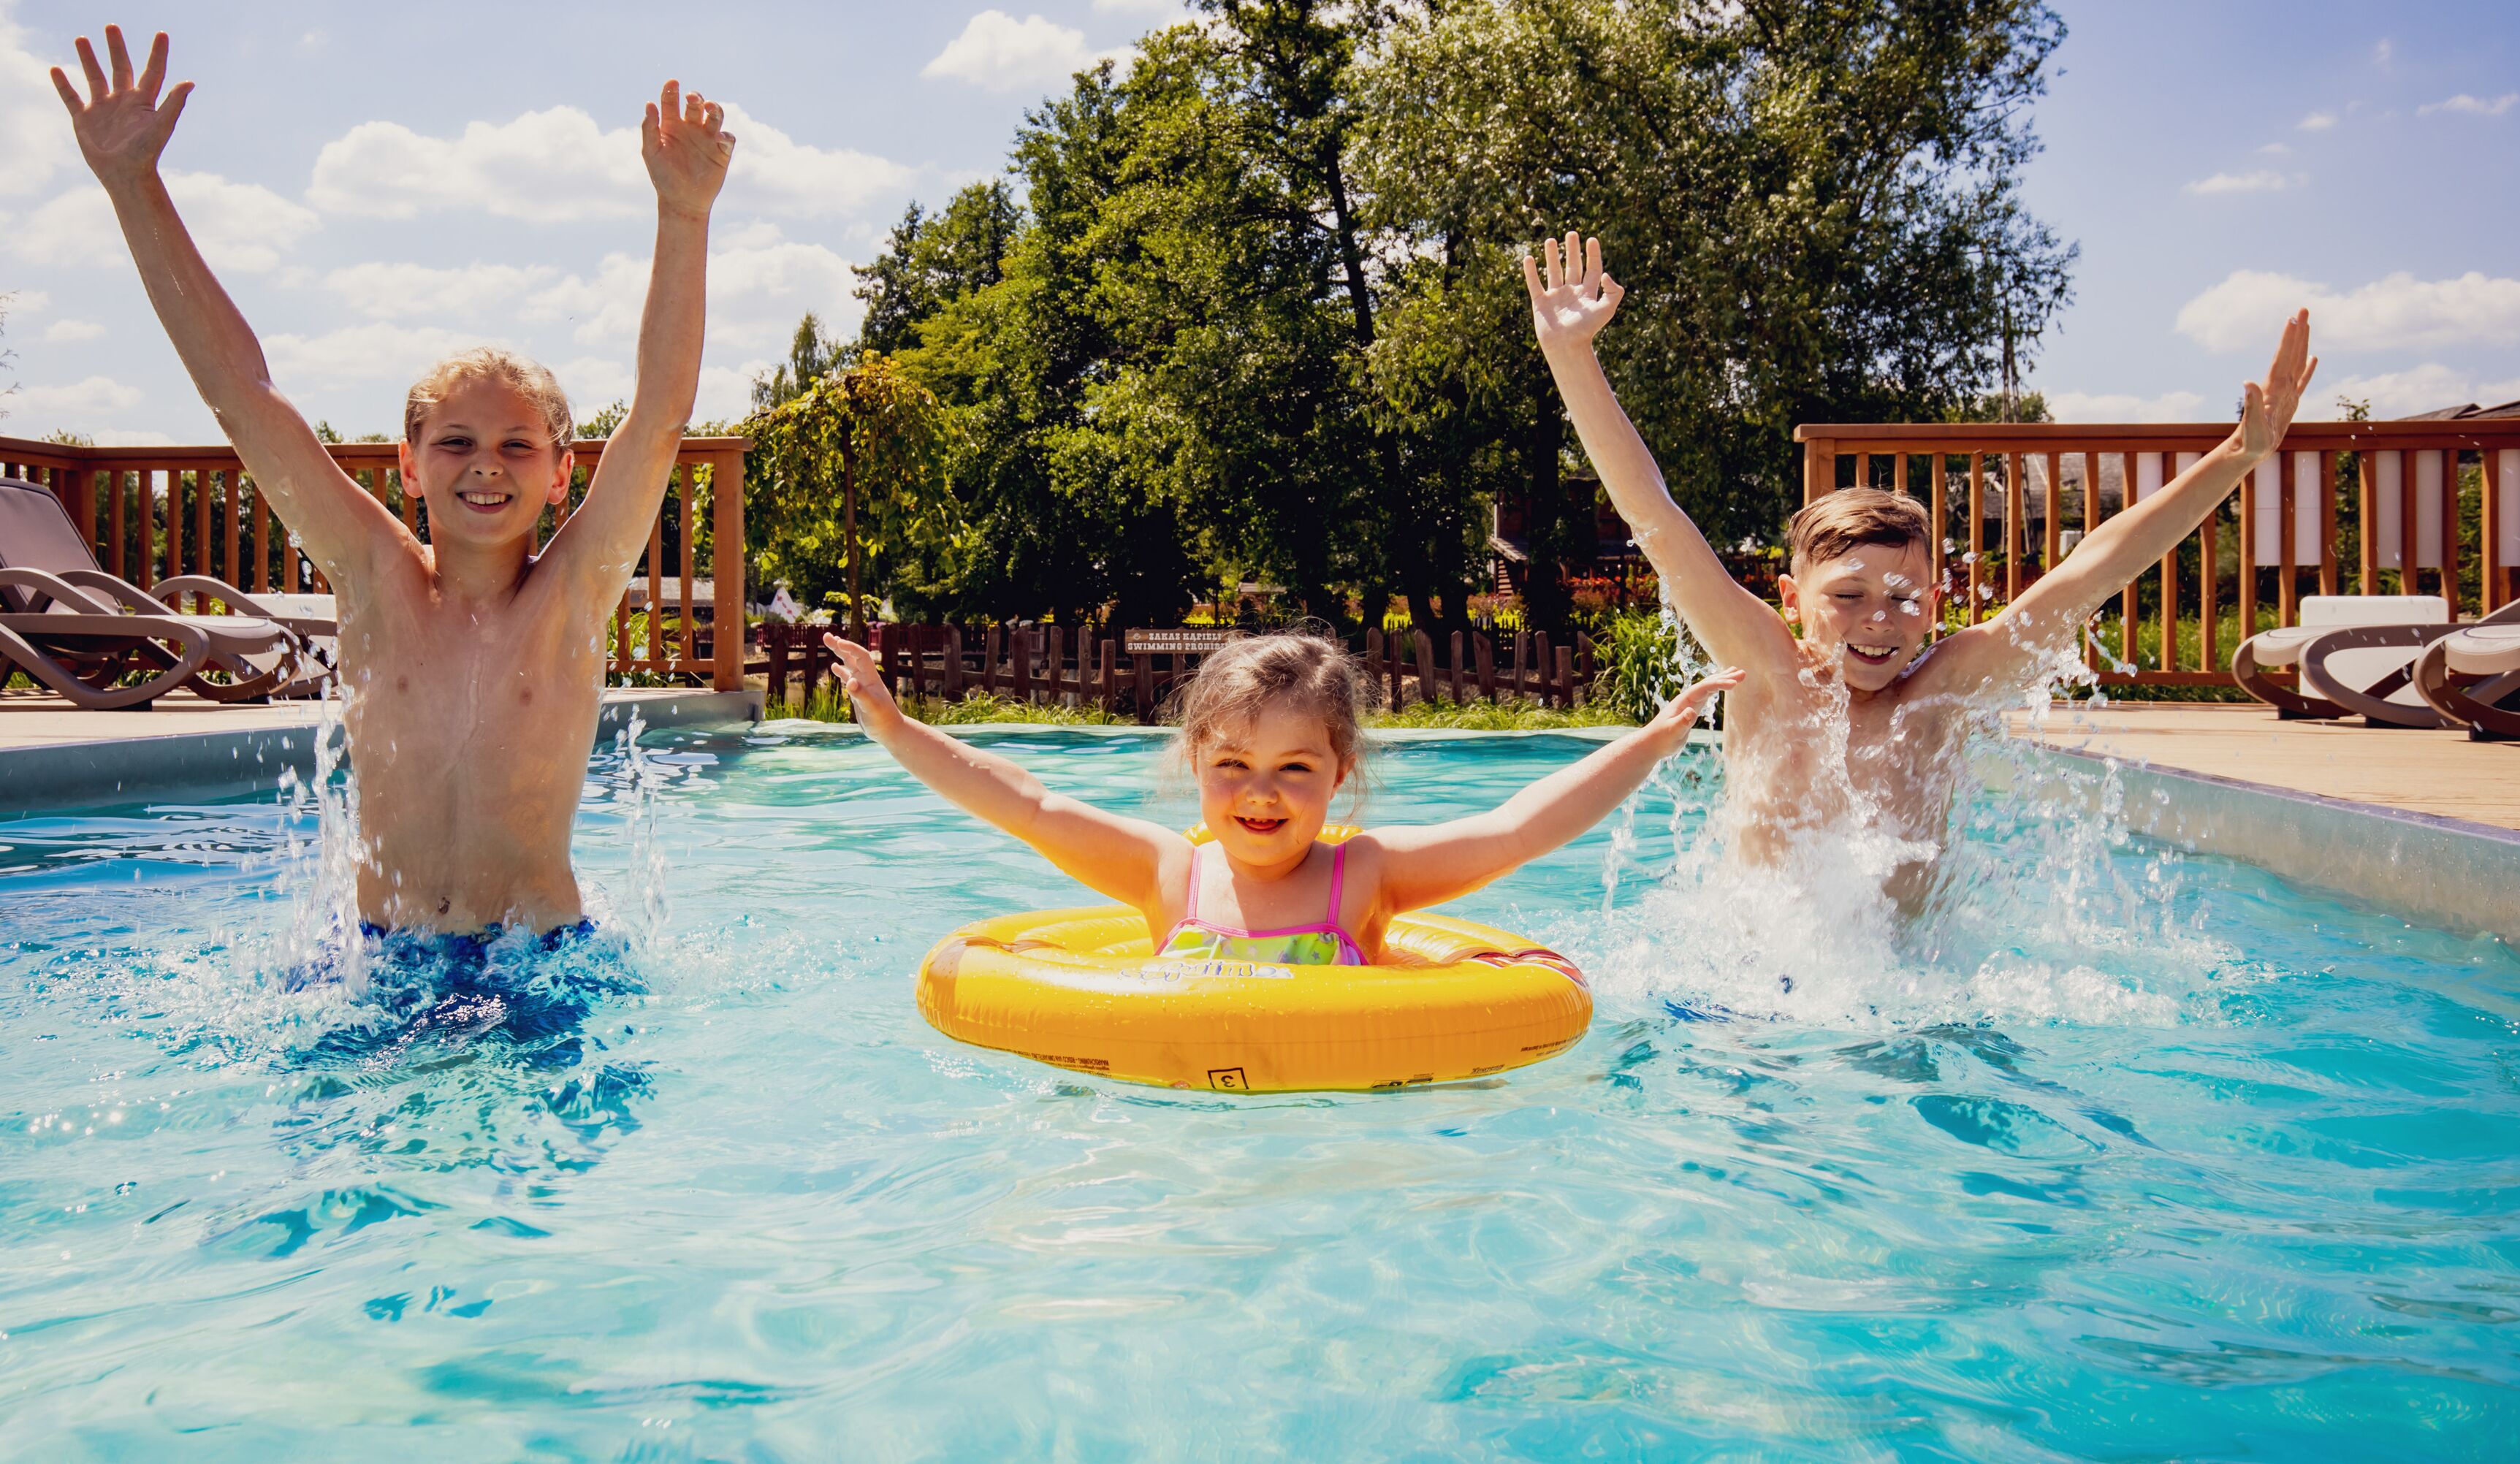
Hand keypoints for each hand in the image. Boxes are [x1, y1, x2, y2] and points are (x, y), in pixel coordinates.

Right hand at [51, 26, 190, 186]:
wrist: (125, 175)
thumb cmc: (146, 153)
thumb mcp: (161, 125)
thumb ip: (174, 103)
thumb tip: (190, 82)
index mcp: (143, 101)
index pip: (153, 71)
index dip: (158, 53)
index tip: (162, 34)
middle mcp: (123, 101)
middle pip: (120, 67)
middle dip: (116, 47)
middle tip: (111, 26)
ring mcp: (103, 109)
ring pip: (94, 77)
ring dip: (88, 58)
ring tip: (81, 39)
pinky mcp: (84, 119)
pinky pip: (71, 97)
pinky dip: (63, 84)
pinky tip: (56, 69)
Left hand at [643, 80, 733, 218]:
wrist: (682, 202)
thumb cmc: (663, 177)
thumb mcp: (651, 152)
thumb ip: (649, 128)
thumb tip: (649, 104)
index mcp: (671, 125)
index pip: (672, 101)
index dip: (672, 90)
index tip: (673, 82)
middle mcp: (691, 128)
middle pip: (696, 104)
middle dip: (696, 97)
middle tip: (693, 98)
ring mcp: (707, 139)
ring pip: (715, 116)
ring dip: (715, 109)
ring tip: (710, 108)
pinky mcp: (722, 153)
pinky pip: (728, 138)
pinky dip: (726, 136)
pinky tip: (719, 139)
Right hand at [823, 633, 901, 732]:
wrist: (889, 730)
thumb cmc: (882, 720)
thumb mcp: (871, 707)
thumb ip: (861, 694)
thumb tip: (851, 682)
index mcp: (871, 678)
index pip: (861, 657)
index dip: (850, 648)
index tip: (838, 641)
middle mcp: (866, 679)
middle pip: (853, 657)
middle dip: (841, 646)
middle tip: (827, 635)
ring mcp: (862, 685)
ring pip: (849, 664)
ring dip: (840, 654)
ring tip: (830, 642)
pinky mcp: (858, 694)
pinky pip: (848, 677)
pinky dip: (841, 671)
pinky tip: (833, 666)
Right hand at [1522, 231, 1624, 355]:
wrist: (1567, 346)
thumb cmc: (1587, 330)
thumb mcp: (1607, 310)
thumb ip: (1612, 291)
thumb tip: (1605, 273)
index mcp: (1588, 293)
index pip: (1592, 269)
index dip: (1593, 254)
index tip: (1592, 240)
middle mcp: (1572, 292)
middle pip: (1573, 266)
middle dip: (1572, 250)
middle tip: (1572, 234)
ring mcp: (1556, 297)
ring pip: (1554, 271)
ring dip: (1552, 256)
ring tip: (1550, 240)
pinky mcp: (1541, 303)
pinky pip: (1535, 284)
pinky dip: (1531, 272)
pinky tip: (1528, 259)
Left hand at [1644, 665, 1746, 747]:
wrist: (1651, 744)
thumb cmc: (1661, 739)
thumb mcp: (1672, 732)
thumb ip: (1682, 722)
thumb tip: (1692, 711)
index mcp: (1683, 701)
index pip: (1704, 688)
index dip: (1719, 684)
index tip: (1734, 684)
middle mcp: (1687, 699)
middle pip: (1707, 684)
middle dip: (1725, 678)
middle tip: (1742, 673)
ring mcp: (1689, 703)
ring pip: (1708, 687)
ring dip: (1722, 679)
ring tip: (1737, 672)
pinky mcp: (1692, 709)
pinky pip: (1706, 694)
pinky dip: (1716, 688)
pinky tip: (1722, 685)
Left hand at [2235, 309, 2316, 461]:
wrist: (2247, 452)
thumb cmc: (2250, 443)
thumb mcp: (2252, 425)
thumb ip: (2252, 404)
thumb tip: (2247, 382)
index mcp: (2272, 389)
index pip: (2282, 358)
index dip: (2289, 338)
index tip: (2294, 317)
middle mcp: (2278, 386)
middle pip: (2290, 354)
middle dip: (2297, 331)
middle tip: (2303, 309)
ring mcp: (2285, 393)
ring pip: (2297, 362)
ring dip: (2302, 343)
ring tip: (2306, 324)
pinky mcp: (2290, 402)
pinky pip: (2302, 381)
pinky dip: (2309, 368)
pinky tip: (2313, 357)